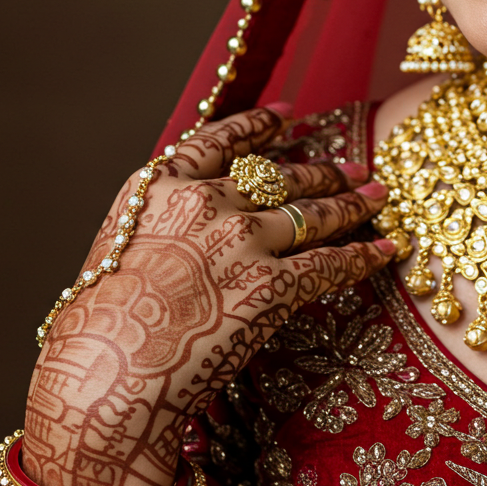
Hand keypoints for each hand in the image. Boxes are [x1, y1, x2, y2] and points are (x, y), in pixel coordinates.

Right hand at [22, 105, 394, 485]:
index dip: (259, 126)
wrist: (105, 371)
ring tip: (378, 195)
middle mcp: (205, 202)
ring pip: (312, 214)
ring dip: (352, 203)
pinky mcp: (272, 286)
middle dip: (323, 170)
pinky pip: (329, 264)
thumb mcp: (118, 251)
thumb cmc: (101, 327)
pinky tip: (384, 250)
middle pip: (278, 177)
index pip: (219, 140)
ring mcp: (242, 241)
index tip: (288, 114)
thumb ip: (161, 228)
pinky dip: (362, 257)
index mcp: (160, 186)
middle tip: (354, 167)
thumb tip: (190, 228)